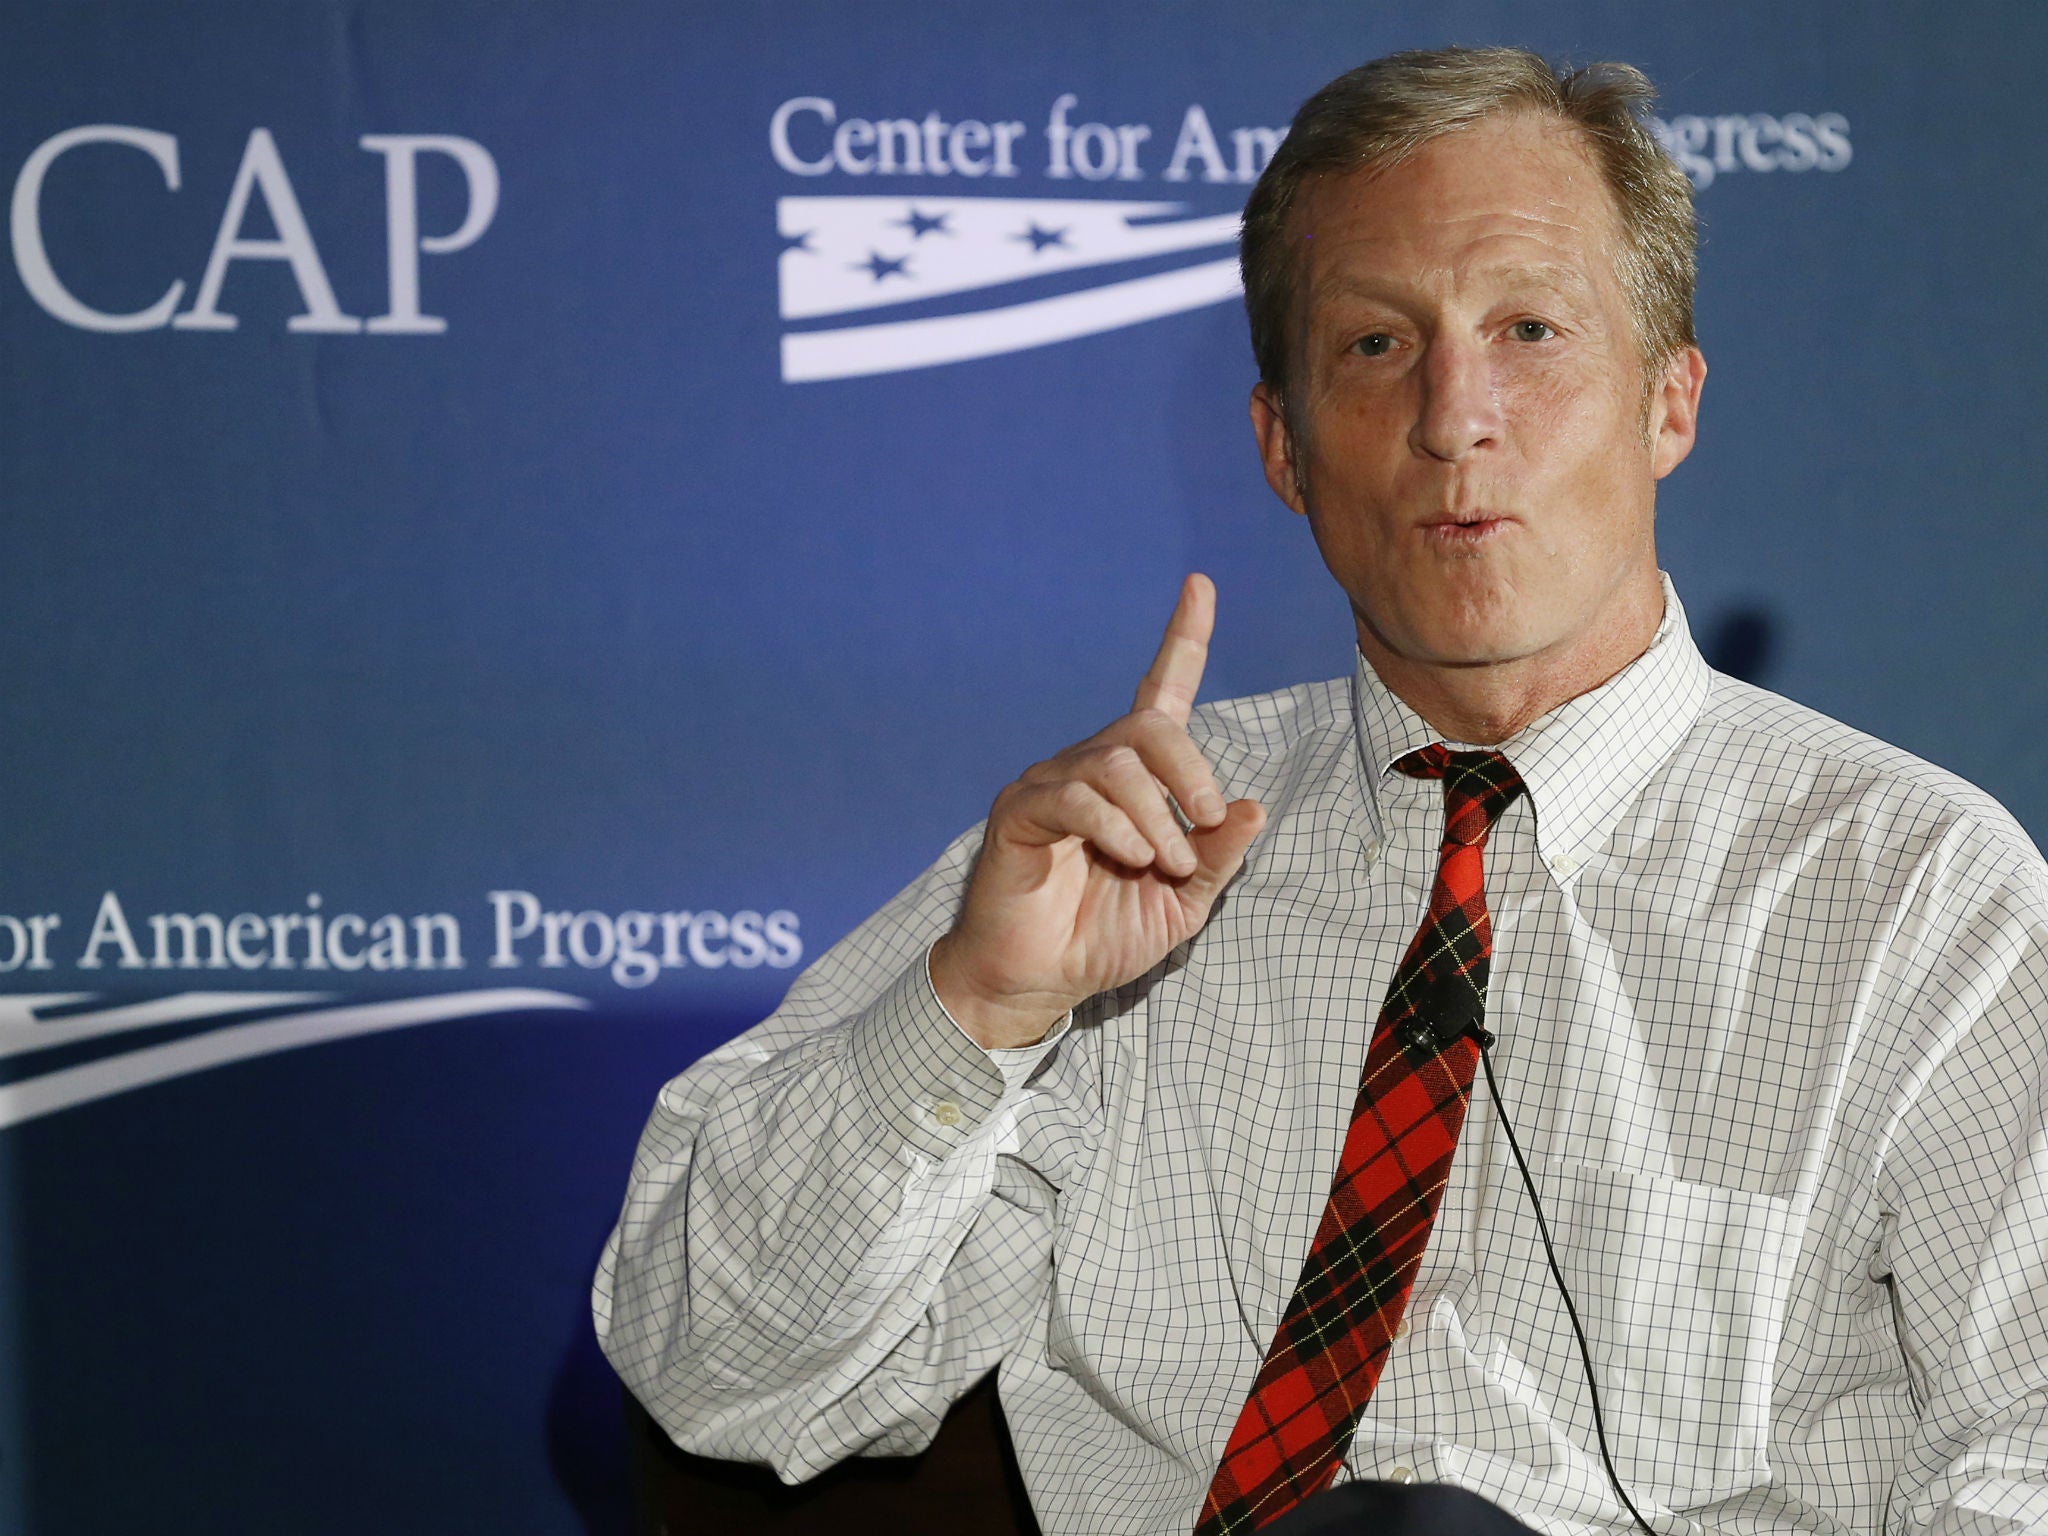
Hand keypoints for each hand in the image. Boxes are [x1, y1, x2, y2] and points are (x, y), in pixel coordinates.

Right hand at [930, 574, 1266, 1047]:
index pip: (1162, 692)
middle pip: (1149, 727)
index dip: (1183, 638)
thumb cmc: (1105, 936)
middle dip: (1191, 771)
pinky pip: (1076, 796)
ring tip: (1163, 863)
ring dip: (1156, 817)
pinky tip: (1128, 857)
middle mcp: (1092, 767)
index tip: (1200, 584)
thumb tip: (1253, 808)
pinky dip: (1115, 827)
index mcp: (1136, 779)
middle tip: (1205, 824)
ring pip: (1117, 763)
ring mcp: (1052, 784)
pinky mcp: (1021, 812)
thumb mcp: (1183, 902)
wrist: (1041, 983)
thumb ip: (1218, 857)